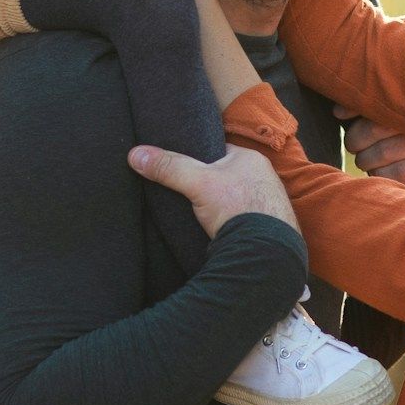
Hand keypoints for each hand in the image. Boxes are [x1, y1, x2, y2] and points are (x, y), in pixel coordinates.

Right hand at [129, 144, 298, 237]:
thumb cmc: (238, 208)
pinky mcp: (267, 229)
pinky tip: (216, 229)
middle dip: (210, 184)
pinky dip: (230, 222)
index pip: (220, 152)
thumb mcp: (198, 182)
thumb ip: (169, 167)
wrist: (266, 253)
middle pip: (227, 176)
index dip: (200, 159)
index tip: (183, 167)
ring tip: (199, 212)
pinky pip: (242, 219)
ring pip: (234, 199)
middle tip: (188, 191)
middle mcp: (265, 179)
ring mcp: (268, 204)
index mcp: (253, 159)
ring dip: (220, 206)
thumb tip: (136, 154)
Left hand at [337, 107, 404, 195]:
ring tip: (366, 160)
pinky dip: (385, 175)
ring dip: (368, 161)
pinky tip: (382, 173)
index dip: (354, 107)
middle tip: (355, 145)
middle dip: (357, 139)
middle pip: (377, 129)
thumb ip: (393, 92)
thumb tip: (339, 107)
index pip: (379, 99)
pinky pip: (402, 174)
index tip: (339, 114)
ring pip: (385, 154)